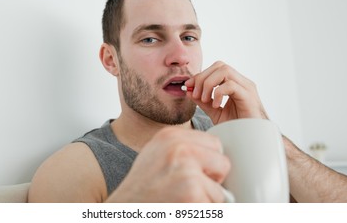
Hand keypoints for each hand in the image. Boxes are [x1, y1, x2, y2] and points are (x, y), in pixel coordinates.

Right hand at [106, 127, 230, 202]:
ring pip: (220, 190)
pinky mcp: (192, 193)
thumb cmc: (141, 188)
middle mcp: (180, 148)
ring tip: (180, 200)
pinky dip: (201, 211)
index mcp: (171, 136)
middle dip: (213, 180)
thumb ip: (183, 148)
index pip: (214, 144)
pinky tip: (181, 208)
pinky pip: (214, 207)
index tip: (194, 172)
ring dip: (205, 200)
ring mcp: (186, 170)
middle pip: (223, 162)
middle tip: (189, 189)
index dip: (209, 162)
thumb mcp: (157, 154)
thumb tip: (215, 155)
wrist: (125, 209)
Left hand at [185, 61, 267, 123]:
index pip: (216, 69)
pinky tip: (216, 105)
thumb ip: (203, 101)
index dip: (199, 75)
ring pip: (224, 71)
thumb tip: (188, 90)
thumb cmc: (236, 127)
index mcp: (235, 83)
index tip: (187, 86)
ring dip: (208, 84)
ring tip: (204, 99)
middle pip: (219, 65)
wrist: (250, 140)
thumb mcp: (214, 112)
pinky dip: (218, 93)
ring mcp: (247, 88)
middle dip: (202, 77)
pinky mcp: (249, 97)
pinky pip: (230, 85)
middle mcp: (242, 82)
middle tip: (195, 94)